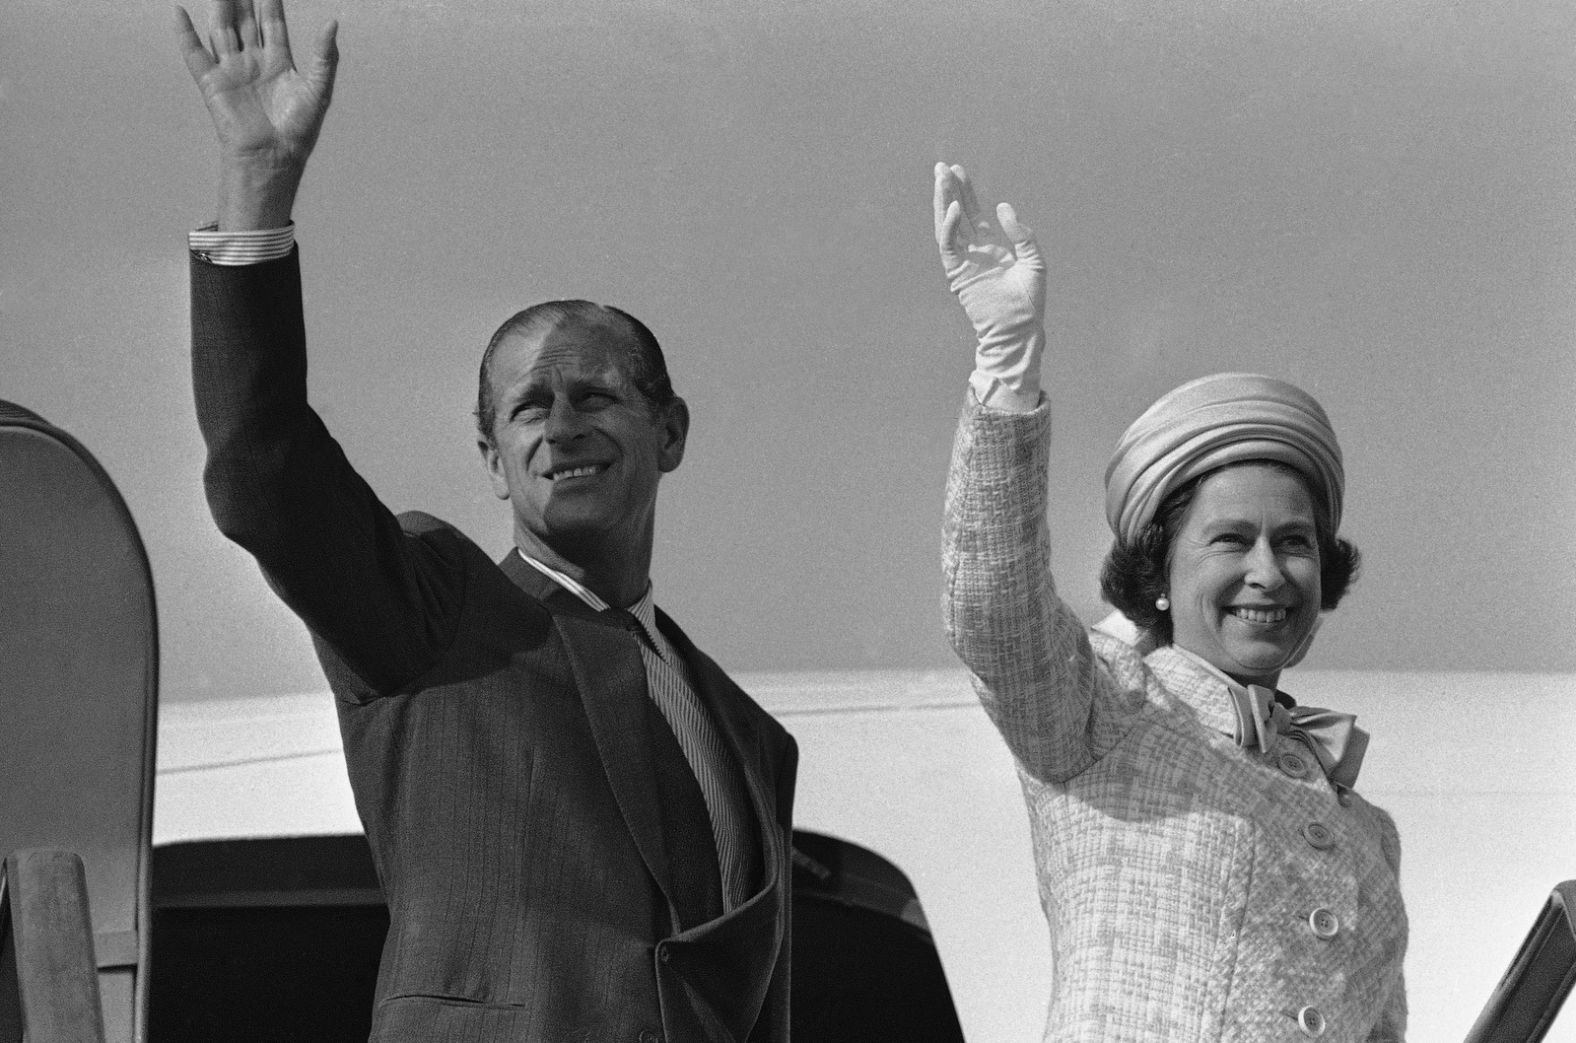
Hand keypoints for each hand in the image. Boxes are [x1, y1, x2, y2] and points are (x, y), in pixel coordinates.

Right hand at [176, 0, 338, 228]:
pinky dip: (185, 34)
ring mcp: (232, 71)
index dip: (269, 1)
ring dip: (220, 7)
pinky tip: (178, 12)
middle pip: (246, 21)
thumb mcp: (320, 90)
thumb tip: (333, 22)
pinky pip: (195, 54)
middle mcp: (253, 62)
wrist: (273, 156)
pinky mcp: (212, 83)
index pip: (272, 23)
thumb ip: (325, 56)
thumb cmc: (299, 129)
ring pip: (223, 30)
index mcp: (279, 62)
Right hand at [933, 163, 1046, 401]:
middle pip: (957, 214)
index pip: (974, 214)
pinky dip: (949, 226)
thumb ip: (1022, 233)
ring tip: (940, 179)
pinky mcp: (957, 274)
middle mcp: (974, 252)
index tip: (959, 171)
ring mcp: (964, 262)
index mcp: (991, 248)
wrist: (1020, 328)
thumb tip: (1002, 207)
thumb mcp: (1034, 260)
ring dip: (942, 202)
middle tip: (941, 166)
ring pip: (948, 226)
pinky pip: (948, 245)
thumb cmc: (1030, 301)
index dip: (966, 192)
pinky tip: (954, 208)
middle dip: (949, 190)